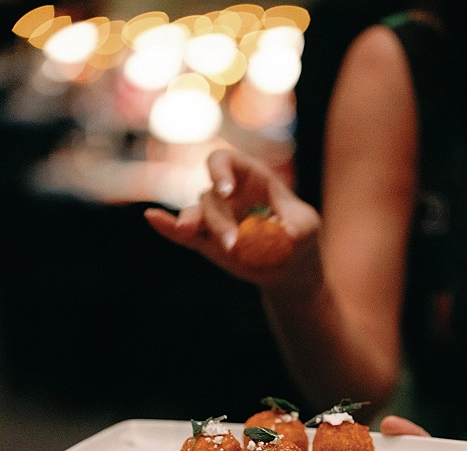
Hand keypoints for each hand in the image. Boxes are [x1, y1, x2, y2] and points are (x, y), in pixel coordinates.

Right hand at [144, 148, 319, 285]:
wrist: (290, 263)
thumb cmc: (299, 235)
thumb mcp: (307, 228)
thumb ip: (296, 227)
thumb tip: (283, 233)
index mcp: (248, 177)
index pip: (225, 162)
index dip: (220, 172)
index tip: (226, 192)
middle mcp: (225, 193)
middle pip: (209, 198)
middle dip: (219, 221)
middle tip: (234, 245)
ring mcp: (214, 218)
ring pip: (196, 217)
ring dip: (199, 231)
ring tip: (216, 249)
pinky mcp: (206, 242)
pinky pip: (181, 234)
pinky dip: (167, 227)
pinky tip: (152, 219)